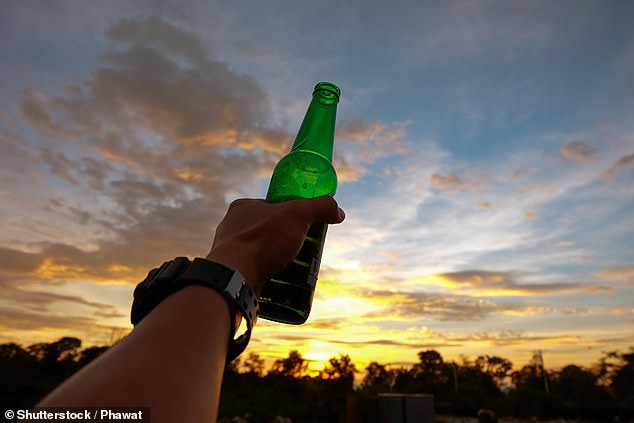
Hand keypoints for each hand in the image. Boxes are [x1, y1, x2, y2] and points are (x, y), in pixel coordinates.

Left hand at [207, 196, 344, 293]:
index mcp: (242, 207)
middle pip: (269, 231)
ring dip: (279, 260)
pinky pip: (254, 273)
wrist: (234, 278)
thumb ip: (320, 207)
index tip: (307, 227)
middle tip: (306, 251)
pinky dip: (268, 277)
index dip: (292, 215)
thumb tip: (338, 212)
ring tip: (297, 270)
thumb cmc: (262, 241)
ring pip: (261, 253)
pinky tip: (282, 284)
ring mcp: (229, 252)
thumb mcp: (298, 214)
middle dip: (288, 241)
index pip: (273, 207)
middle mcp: (232, 227)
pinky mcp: (231, 275)